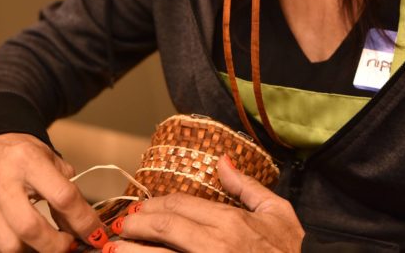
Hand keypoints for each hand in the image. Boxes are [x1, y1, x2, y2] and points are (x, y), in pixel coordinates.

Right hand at [0, 133, 107, 251]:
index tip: (96, 234)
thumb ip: (68, 193)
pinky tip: (29, 241)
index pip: (63, 197)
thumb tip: (83, 230)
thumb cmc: (23, 156)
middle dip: (56, 246)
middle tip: (70, 246)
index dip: (84, 221)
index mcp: (27, 160)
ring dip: (36, 251)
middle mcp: (0, 181)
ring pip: (10, 246)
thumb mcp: (52, 162)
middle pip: (31, 228)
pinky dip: (18, 248)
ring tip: (49, 244)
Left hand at [103, 155, 304, 252]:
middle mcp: (215, 244)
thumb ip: (247, 186)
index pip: (181, 205)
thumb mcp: (277, 212)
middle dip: (137, 224)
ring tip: (114, 248)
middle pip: (165, 226)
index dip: (154, 205)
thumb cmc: (291, 250)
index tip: (139, 207)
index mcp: (231, 221)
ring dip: (133, 250)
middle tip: (120, 225)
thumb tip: (222, 161)